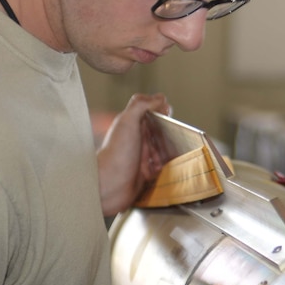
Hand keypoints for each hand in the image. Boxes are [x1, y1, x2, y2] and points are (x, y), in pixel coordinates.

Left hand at [96, 92, 171, 215]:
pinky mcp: (144, 175)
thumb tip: (160, 97)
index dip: (161, 112)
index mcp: (132, 126)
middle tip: (175, 137)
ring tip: (171, 154)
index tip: (169, 115)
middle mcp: (137, 141)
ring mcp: (141, 158)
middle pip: (159, 132)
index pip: (150, 113)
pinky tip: (168, 168)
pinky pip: (161, 169)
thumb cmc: (116, 154)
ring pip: (163, 150)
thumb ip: (141, 105)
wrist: (108, 187)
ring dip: (170, 152)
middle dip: (170, 134)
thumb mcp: (127, 121)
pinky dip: (167, 168)